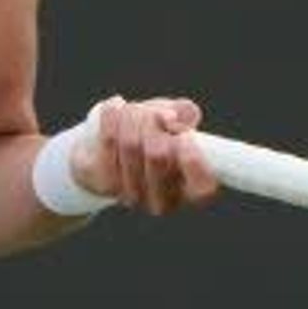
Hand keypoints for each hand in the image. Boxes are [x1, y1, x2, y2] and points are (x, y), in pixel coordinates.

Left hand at [66, 95, 217, 215]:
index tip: (184, 134)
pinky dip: (113, 116)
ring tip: (134, 110)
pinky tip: (117, 106)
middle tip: (156, 114)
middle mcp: (163, 202)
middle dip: (155, 121)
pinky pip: (109, 140)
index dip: (193, 158)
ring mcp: (132, 196)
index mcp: (191, 191)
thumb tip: (185, 113)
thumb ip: (185, 115)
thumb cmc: (151, 137)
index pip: (202, 187)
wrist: (109, 154)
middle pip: (158, 153)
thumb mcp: (174, 123)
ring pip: (131, 143)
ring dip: (134, 115)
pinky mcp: (105, 183)